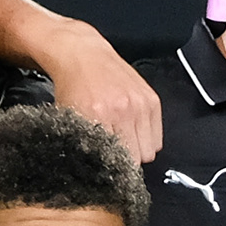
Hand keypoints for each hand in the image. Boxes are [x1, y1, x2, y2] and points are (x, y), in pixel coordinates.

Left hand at [36, 24, 163, 160]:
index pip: (116, 160)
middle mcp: (122, 110)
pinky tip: (133, 130)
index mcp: (98, 116)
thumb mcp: (68, 118)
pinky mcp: (152, 100)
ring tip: (124, 140)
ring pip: (150, 151)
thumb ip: (82, 144)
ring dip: (138, 150)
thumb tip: (95, 170)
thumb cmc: (73, 87)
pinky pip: (158, 137)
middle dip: (127, 161)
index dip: (113, 170)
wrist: (83, 55)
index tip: (109, 170)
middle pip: (137, 159)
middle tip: (115, 153)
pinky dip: (147, 139)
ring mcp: (140, 104)